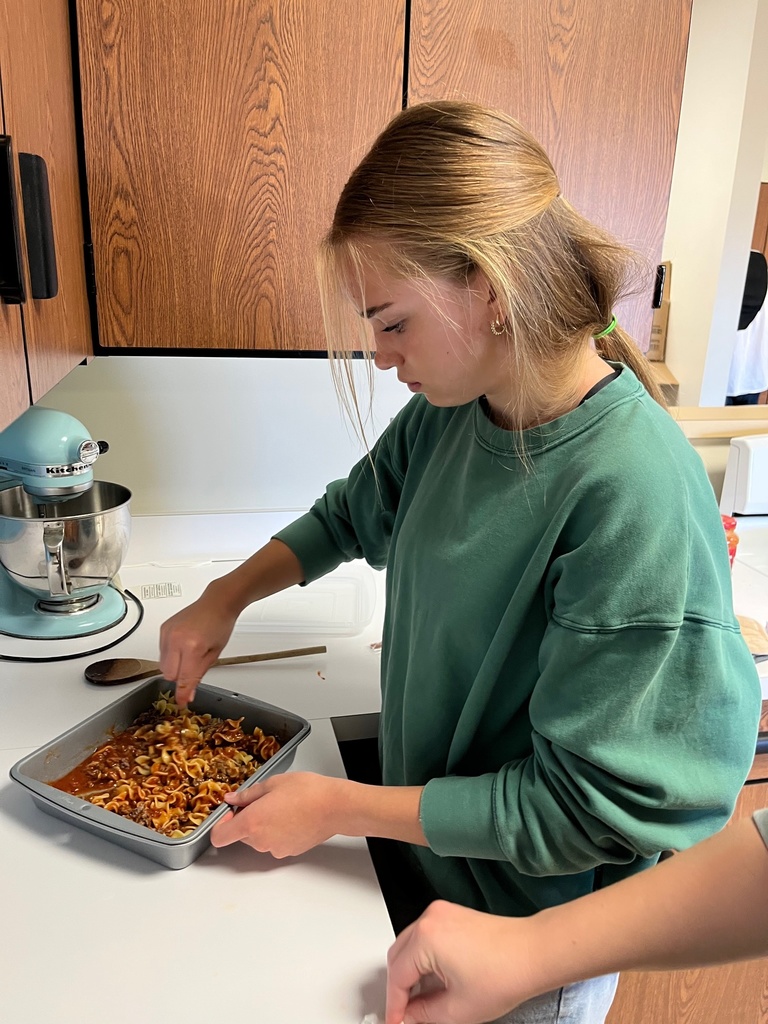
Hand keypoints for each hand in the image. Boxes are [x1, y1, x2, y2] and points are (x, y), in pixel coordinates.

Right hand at [158, 590, 238, 705]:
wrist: (216, 603)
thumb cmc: (220, 624)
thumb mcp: (214, 654)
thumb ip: (198, 676)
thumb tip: (188, 695)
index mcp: (192, 647)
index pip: (183, 679)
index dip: (182, 694)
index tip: (182, 702)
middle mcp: (176, 639)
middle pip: (168, 675)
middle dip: (179, 678)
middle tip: (193, 668)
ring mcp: (167, 633)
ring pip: (162, 665)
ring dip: (174, 666)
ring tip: (190, 653)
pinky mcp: (163, 629)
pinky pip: (161, 652)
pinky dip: (171, 654)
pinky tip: (184, 645)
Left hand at [210, 772, 346, 857]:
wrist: (335, 806)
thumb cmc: (307, 792)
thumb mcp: (272, 783)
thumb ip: (247, 794)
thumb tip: (232, 799)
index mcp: (251, 823)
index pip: (219, 836)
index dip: (220, 824)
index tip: (230, 813)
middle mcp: (260, 841)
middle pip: (241, 835)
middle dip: (247, 819)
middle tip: (263, 801)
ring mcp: (275, 849)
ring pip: (259, 839)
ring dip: (263, 825)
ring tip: (282, 806)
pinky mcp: (289, 852)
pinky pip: (275, 843)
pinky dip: (278, 832)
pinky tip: (292, 816)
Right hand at [386, 901, 538, 1023]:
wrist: (533, 953)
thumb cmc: (505, 973)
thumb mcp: (457, 1009)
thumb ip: (423, 1015)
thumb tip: (409, 1017)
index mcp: (426, 938)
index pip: (397, 976)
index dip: (395, 1005)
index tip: (395, 1022)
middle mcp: (430, 919)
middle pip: (398, 956)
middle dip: (399, 987)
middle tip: (404, 1014)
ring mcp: (441, 913)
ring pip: (410, 945)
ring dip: (411, 972)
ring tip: (420, 1000)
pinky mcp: (452, 915)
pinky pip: (426, 937)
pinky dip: (424, 959)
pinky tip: (434, 980)